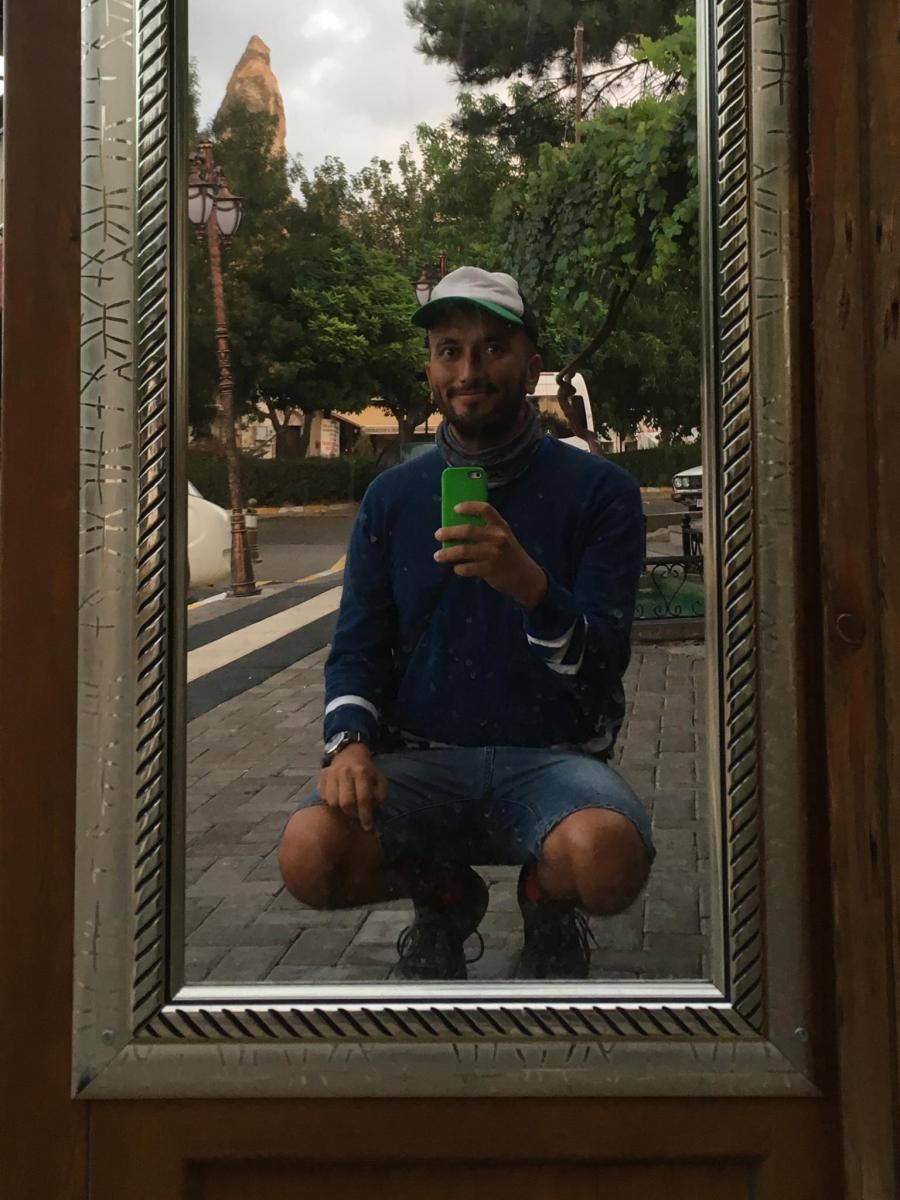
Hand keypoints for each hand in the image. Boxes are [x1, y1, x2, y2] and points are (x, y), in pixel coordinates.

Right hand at [317, 742, 386, 832]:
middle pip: (346, 803)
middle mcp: (345, 772)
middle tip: (356, 816)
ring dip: (340, 809)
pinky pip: (323, 797)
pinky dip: (330, 802)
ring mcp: (331, 773)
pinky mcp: (322, 776)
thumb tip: (373, 808)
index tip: (367, 826)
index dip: (366, 815)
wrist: (349, 754)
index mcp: (362, 772)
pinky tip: (338, 798)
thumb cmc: (366, 771)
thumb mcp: (379, 779)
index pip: (363, 799)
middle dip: (352, 814)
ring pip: (333, 802)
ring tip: (347, 806)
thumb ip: (380, 794)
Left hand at [434, 501, 548, 608]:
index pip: (485, 509)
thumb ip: (486, 530)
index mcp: (500, 526)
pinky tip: (456, 568)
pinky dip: (459, 568)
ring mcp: (494, 554)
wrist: (526, 576)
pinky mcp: (490, 570)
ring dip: (448, 553)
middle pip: (468, 530)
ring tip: (438, 556)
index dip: (469, 506)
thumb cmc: (509, 553)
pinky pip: (468, 568)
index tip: (455, 508)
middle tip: (438, 534)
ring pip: (464, 551)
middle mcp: (497, 537)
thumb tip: (455, 528)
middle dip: (449, 532)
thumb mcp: (503, 536)